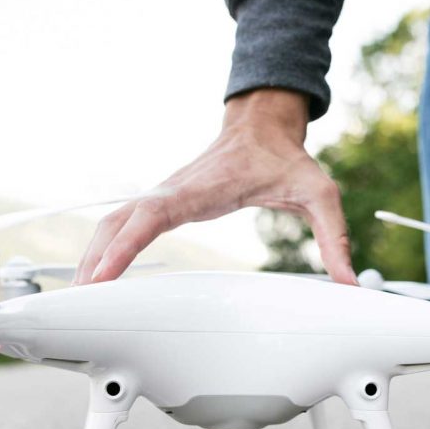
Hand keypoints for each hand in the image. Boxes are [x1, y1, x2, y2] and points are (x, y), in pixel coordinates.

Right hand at [74, 89, 357, 285]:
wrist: (263, 124)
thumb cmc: (287, 158)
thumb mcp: (320, 194)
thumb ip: (334, 237)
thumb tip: (352, 283)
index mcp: (201, 189)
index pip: (153, 216)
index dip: (125, 246)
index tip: (104, 274)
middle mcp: (172, 190)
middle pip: (118, 224)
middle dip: (95, 261)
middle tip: (77, 304)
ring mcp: (162, 194)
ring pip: (111, 224)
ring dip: (92, 258)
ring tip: (78, 300)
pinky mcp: (161, 202)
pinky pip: (121, 225)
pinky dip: (103, 249)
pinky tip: (96, 277)